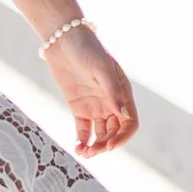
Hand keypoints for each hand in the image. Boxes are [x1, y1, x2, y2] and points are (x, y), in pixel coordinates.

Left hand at [43, 27, 137, 153]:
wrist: (62, 39)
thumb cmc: (87, 48)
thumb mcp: (101, 68)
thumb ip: (113, 92)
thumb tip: (125, 116)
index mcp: (123, 93)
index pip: (130, 122)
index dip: (123, 137)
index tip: (110, 146)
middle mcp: (111, 103)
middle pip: (115, 132)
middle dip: (107, 144)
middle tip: (94, 151)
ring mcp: (95, 106)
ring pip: (100, 134)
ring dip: (96, 147)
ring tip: (85, 153)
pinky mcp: (79, 108)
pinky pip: (84, 131)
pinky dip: (83, 142)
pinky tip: (78, 149)